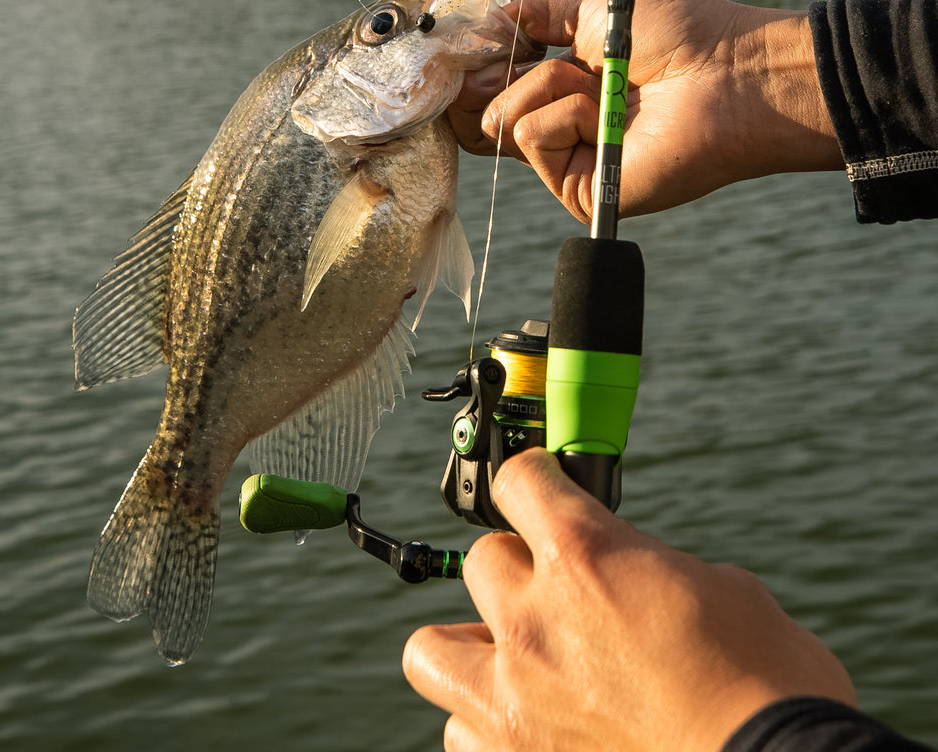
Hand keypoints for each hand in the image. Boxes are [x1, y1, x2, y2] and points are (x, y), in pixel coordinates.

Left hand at [403, 448, 855, 751]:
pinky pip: (461, 733)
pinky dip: (486, 724)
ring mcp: (513, 701)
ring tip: (517, 664)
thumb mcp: (726, 593)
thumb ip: (657, 570)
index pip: (518, 481)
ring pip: (433, 651)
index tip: (542, 487)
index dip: (534, 478)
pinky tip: (528, 726)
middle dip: (517, 571)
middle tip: (554, 595)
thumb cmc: (771, 691)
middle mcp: (532, 621)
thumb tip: (645, 579)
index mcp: (585, 557)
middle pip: (479, 563)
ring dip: (475, 649)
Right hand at [448, 0, 843, 220]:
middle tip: (539, 55)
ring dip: (550, 84)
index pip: (495, 89)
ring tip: (603, 83)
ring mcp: (569, 160)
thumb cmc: (678, 34)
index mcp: (566, 86)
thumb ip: (536, 15)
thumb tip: (485, 22)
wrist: (728, 73)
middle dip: (500, 73)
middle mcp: (563, 127)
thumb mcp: (594, 7)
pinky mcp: (577, 188)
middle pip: (485, 110)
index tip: (458, 47)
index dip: (474, 68)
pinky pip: (533, 136)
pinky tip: (606, 111)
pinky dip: (566, 111)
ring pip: (506, 118)